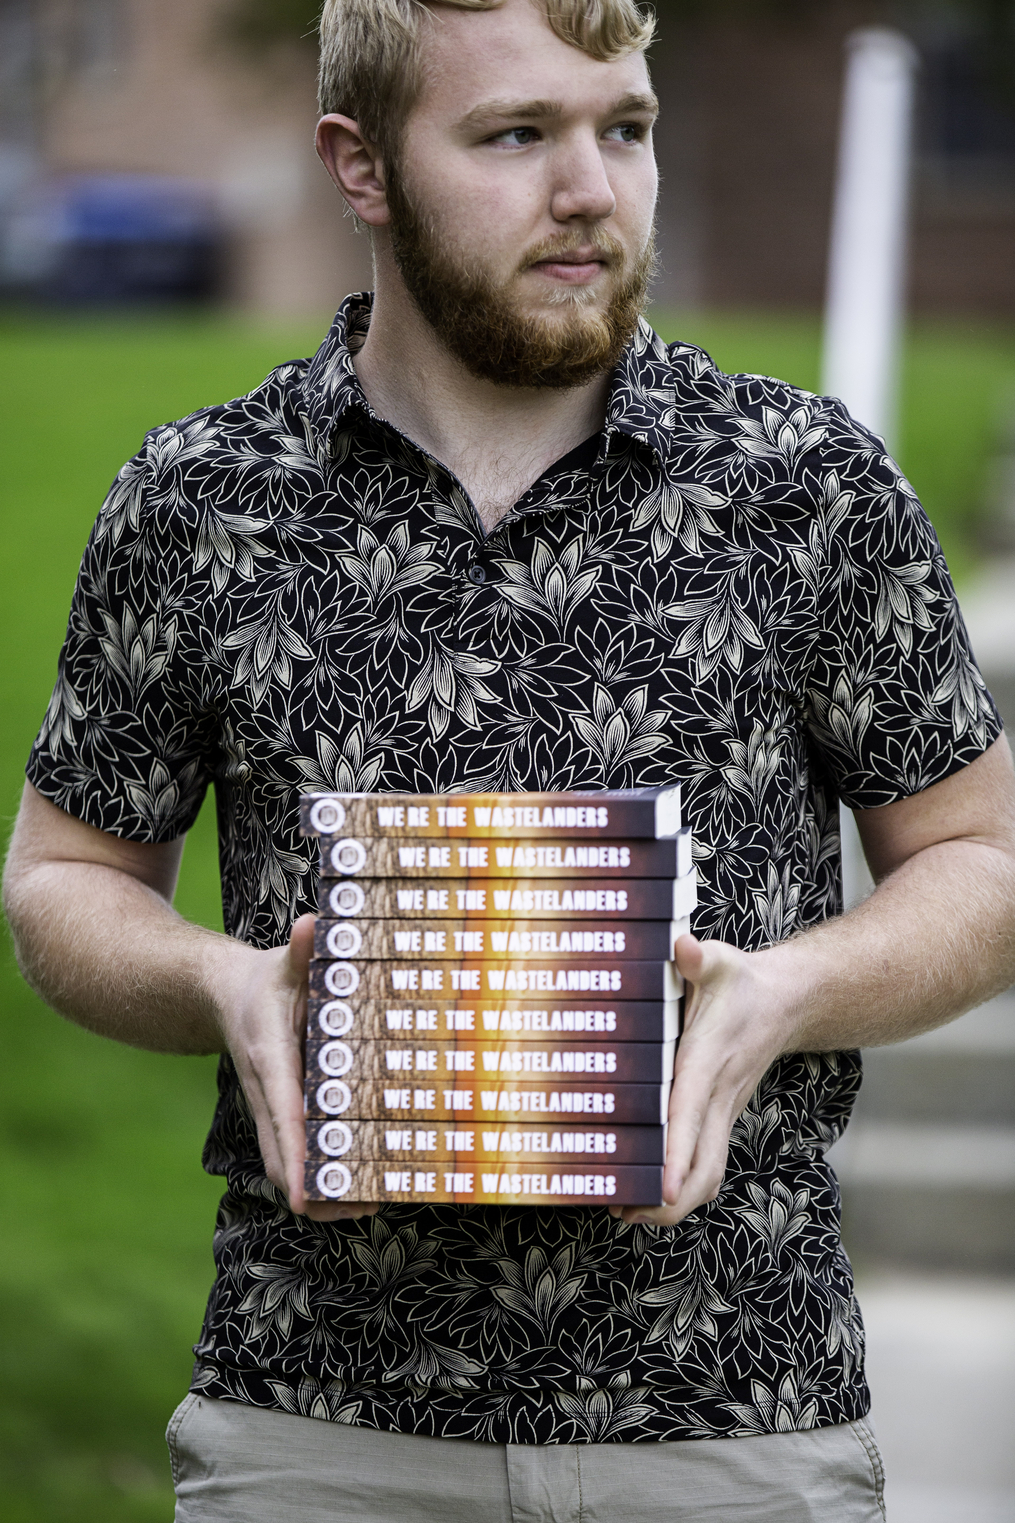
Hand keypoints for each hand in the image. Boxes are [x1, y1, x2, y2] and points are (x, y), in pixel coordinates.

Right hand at [213, 913, 377, 1223]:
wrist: (224, 994)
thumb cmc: (266, 979)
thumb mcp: (283, 962)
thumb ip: (301, 950)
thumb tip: (314, 925)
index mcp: (269, 1058)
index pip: (282, 1113)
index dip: (295, 1154)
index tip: (307, 1194)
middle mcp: (267, 1093)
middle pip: (282, 1158)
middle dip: (319, 1189)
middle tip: (367, 1203)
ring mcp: (271, 1110)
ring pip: (287, 1166)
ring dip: (324, 1191)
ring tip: (374, 1202)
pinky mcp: (281, 1115)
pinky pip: (295, 1155)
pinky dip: (322, 1175)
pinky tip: (364, 1182)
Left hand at [608, 933, 799, 1227]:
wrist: (785, 1002)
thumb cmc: (740, 982)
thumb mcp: (720, 961)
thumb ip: (700, 957)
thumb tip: (683, 946)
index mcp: (708, 1062)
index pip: (691, 1114)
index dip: (676, 1153)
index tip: (660, 1186)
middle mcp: (718, 1098)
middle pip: (704, 1167)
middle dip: (669, 1199)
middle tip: (624, 1212)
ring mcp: (722, 1114)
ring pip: (709, 1176)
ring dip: (674, 1204)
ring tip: (627, 1213)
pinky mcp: (720, 1120)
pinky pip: (707, 1166)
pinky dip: (682, 1189)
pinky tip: (647, 1194)